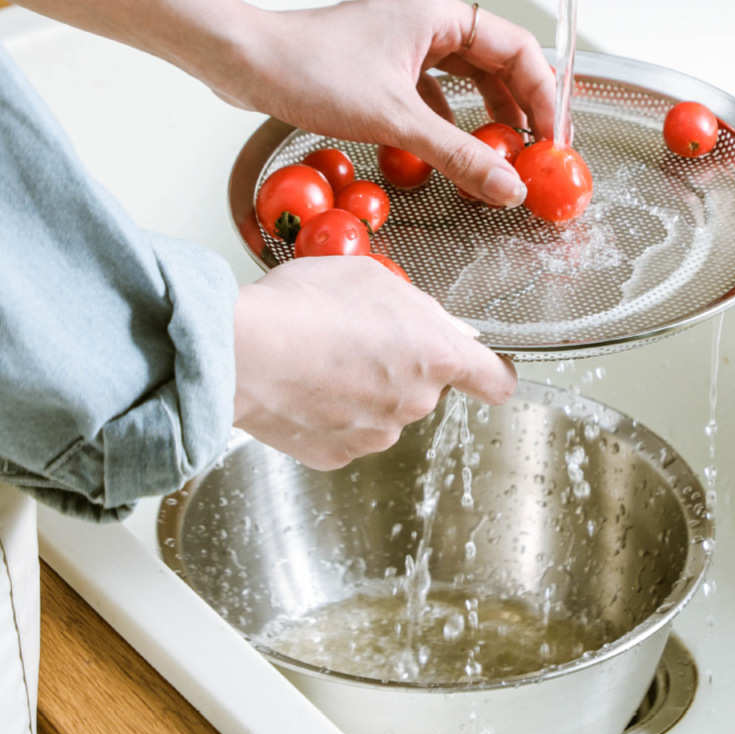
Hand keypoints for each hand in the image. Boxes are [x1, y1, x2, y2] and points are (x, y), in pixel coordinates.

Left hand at [224, 0, 555, 205]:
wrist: (245, 62)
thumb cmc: (310, 72)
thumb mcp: (395, 120)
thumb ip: (458, 155)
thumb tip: (507, 187)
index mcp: (440, 16)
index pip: (520, 50)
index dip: (545, 96)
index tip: (553, 139)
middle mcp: (428, 23)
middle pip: (497, 65)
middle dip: (519, 110)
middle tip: (534, 155)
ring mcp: (404, 44)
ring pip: (465, 81)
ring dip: (486, 118)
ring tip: (502, 157)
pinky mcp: (382, 67)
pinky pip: (433, 94)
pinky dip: (449, 123)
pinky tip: (451, 152)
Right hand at [232, 256, 516, 468]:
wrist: (239, 352)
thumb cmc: (303, 306)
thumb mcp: (372, 278)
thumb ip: (417, 308)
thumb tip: (438, 327)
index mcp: (436, 356)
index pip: (495, 381)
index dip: (491, 373)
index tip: (484, 371)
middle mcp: (416, 403)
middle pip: (428, 389)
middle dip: (405, 367)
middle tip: (360, 338)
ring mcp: (377, 435)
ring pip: (386, 411)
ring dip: (367, 391)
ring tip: (321, 359)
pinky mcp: (338, 455)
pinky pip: (347, 431)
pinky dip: (332, 414)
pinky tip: (304, 387)